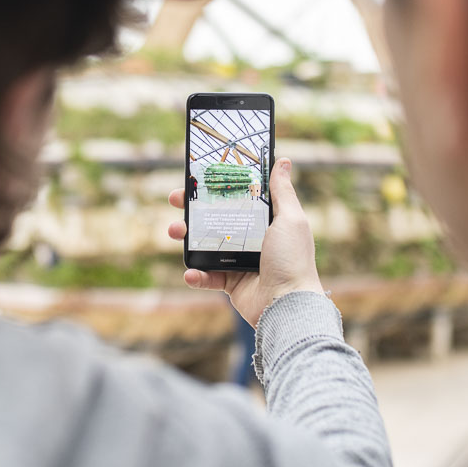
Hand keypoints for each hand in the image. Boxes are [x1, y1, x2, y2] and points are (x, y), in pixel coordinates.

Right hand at [168, 157, 322, 326]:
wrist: (287, 305)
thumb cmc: (292, 259)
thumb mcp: (290, 219)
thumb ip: (282, 192)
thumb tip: (282, 161)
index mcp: (266, 222)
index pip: (238, 198)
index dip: (218, 187)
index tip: (199, 177)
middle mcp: (252, 240)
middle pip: (216, 219)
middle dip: (193, 209)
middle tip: (176, 200)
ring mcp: (240, 262)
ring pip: (206, 245)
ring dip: (187, 238)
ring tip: (174, 231)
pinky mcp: (231, 283)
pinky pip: (207, 276)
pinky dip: (196, 274)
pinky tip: (190, 271)